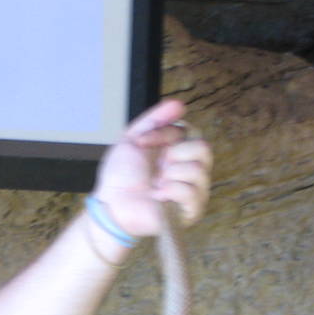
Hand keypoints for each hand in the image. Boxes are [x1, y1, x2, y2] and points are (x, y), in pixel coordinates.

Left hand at [91, 99, 212, 238]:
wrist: (110, 205)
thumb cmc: (121, 176)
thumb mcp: (132, 139)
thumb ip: (154, 119)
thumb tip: (179, 103)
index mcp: (179, 151)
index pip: (189, 132)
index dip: (165, 133)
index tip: (141, 142)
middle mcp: (190, 169)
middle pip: (204, 149)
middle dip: (174, 153)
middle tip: (156, 165)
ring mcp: (193, 190)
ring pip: (198, 170)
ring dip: (170, 174)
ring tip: (155, 184)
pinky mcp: (190, 211)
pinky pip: (192, 192)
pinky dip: (171, 190)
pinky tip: (158, 195)